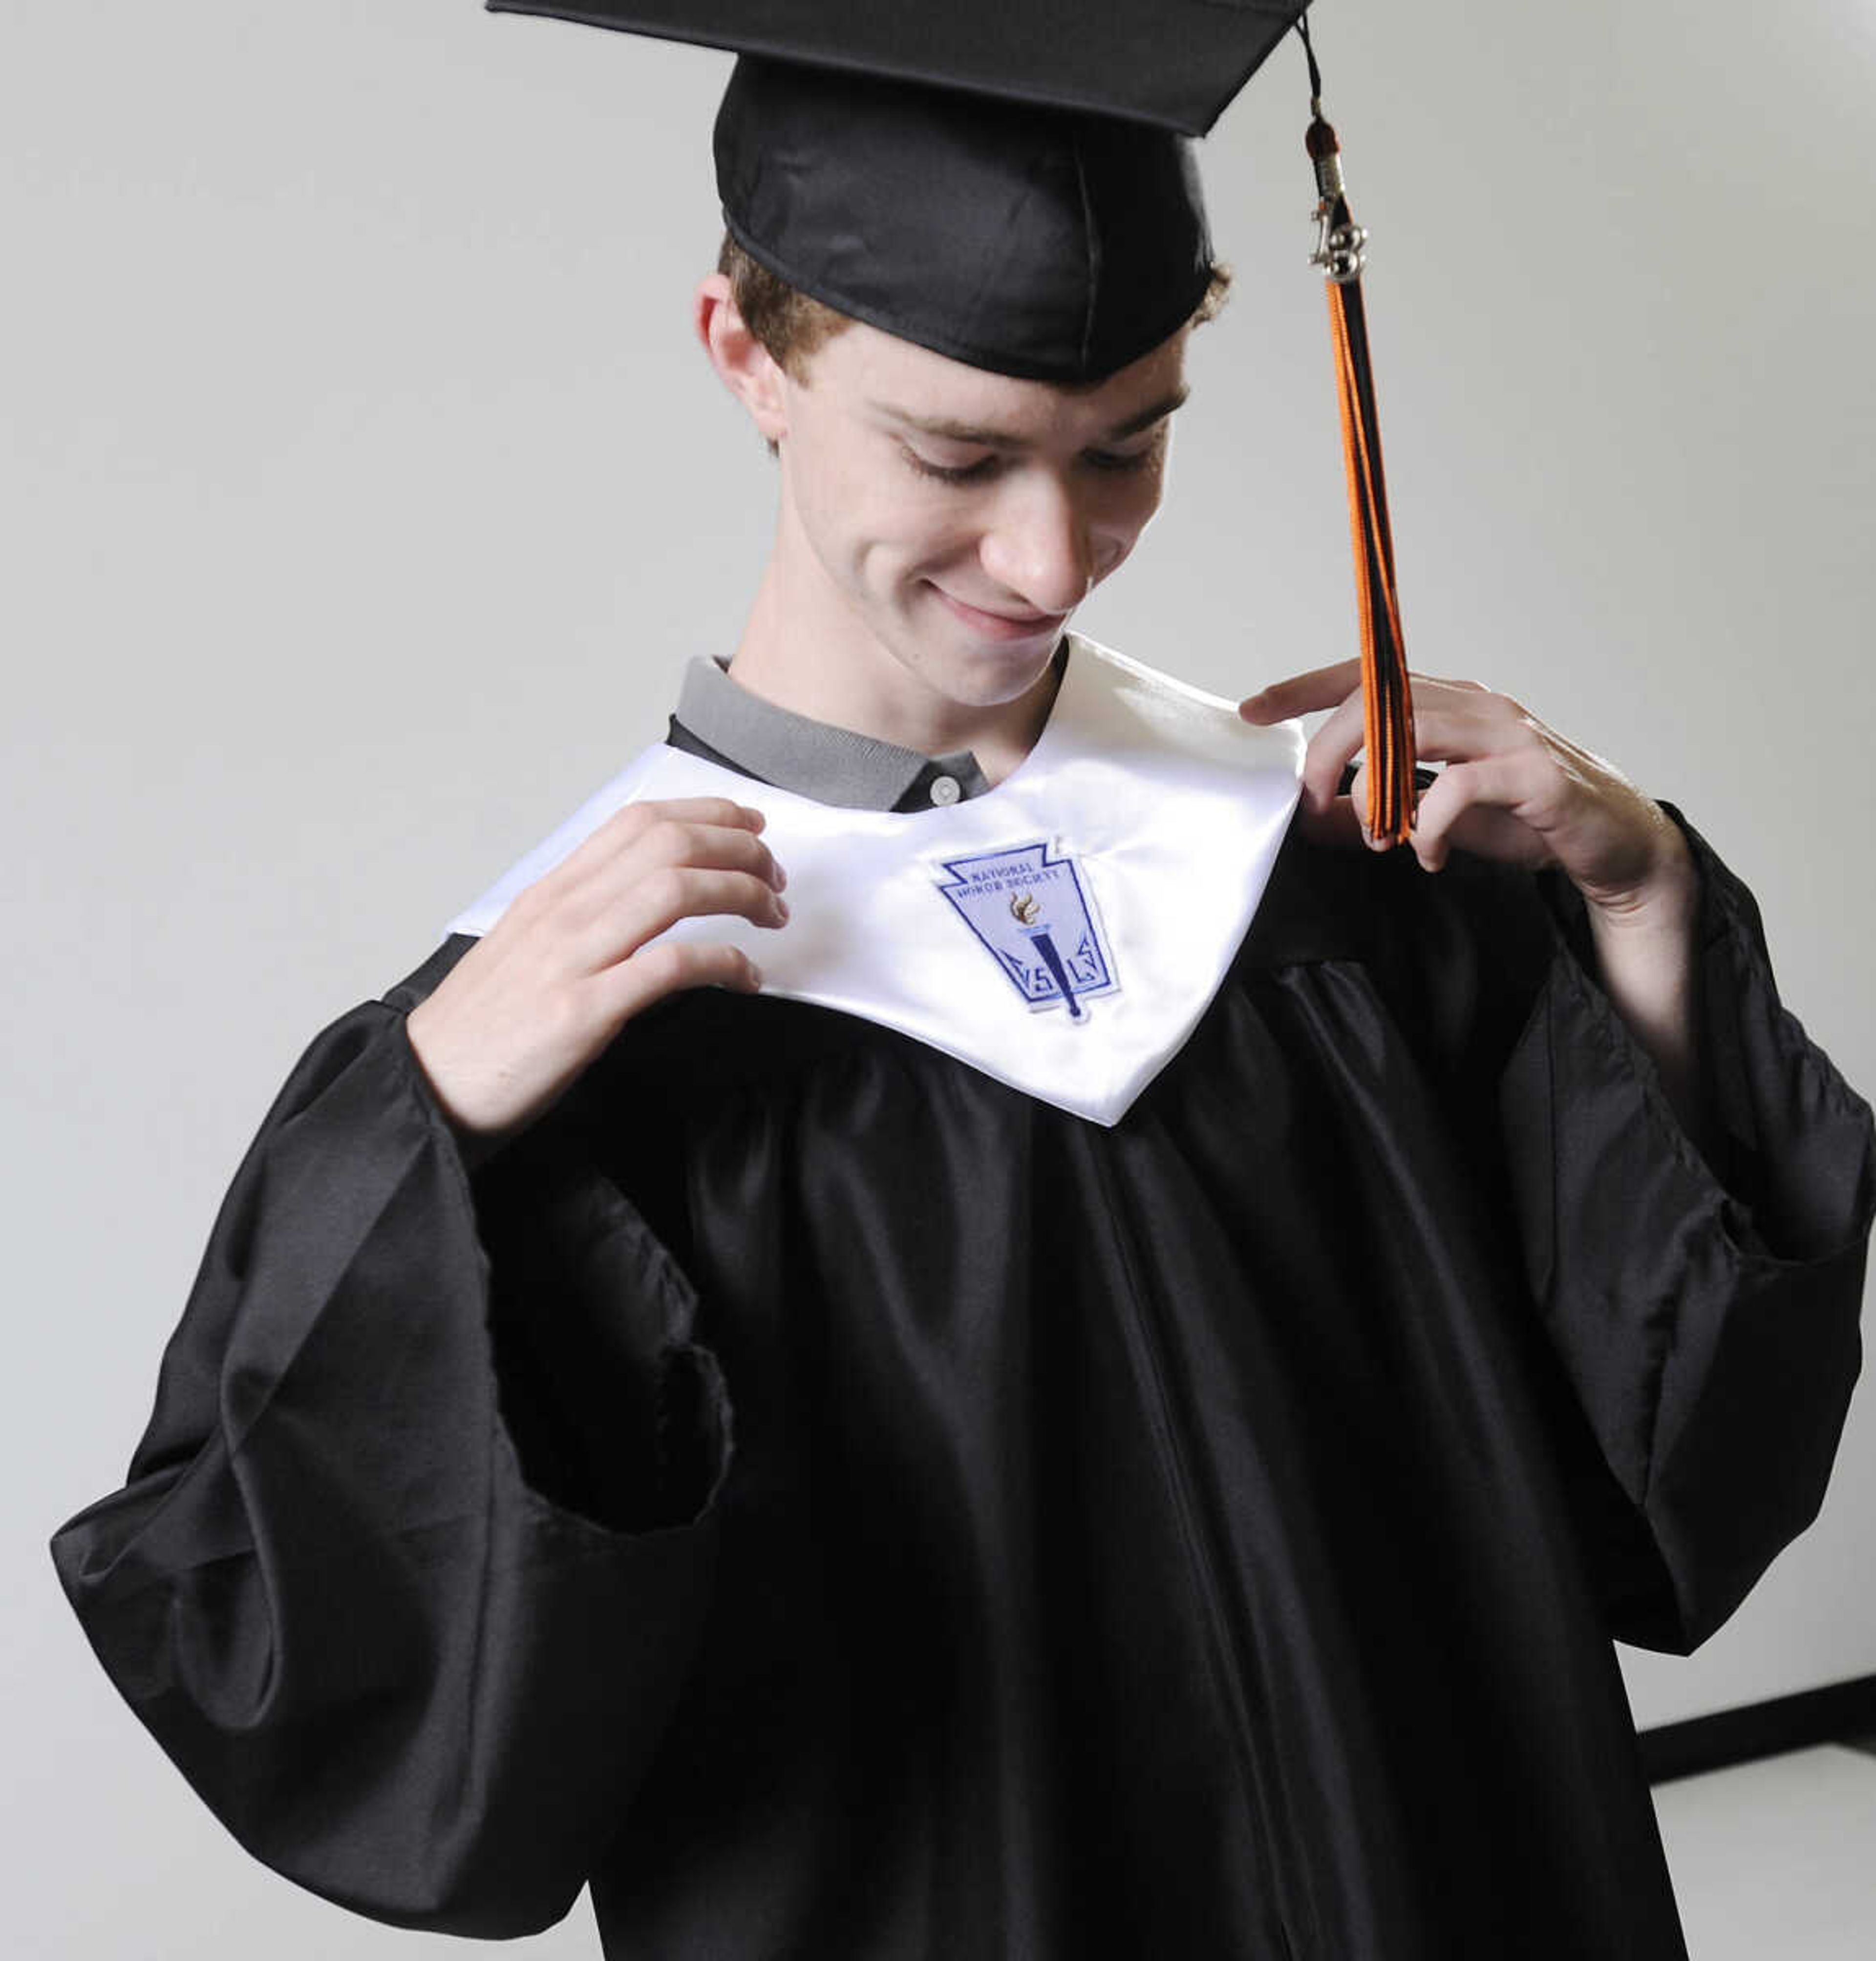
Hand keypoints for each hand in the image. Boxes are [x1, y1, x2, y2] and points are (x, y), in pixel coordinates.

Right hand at [405, 797, 786, 1141]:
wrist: (429, 1084)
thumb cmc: (486, 1024)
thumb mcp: (528, 946)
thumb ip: (582, 914)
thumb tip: (645, 894)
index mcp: (552, 892)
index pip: (638, 822)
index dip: (707, 814)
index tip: (751, 829)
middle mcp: (562, 913)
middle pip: (668, 845)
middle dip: (739, 851)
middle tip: (774, 879)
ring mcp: (571, 959)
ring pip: (674, 890)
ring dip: (740, 894)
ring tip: (771, 917)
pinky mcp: (582, 1013)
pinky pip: (669, 967)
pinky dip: (723, 963)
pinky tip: (745, 977)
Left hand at [1241, 660, 1711, 1137]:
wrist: (1613, 844)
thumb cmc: (1522, 819)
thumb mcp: (1431, 814)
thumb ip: (1373, 812)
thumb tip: (1313, 819)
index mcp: (1450, 702)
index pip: (1366, 678)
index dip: (1304, 687)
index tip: (1252, 709)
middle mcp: (1477, 704)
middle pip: (1377, 701)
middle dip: (1327, 752)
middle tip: (1311, 805)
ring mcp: (1509, 734)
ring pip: (1413, 731)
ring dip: (1374, 786)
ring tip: (1369, 833)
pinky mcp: (1534, 775)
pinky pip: (1460, 787)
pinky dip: (1429, 826)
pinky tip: (1425, 855)